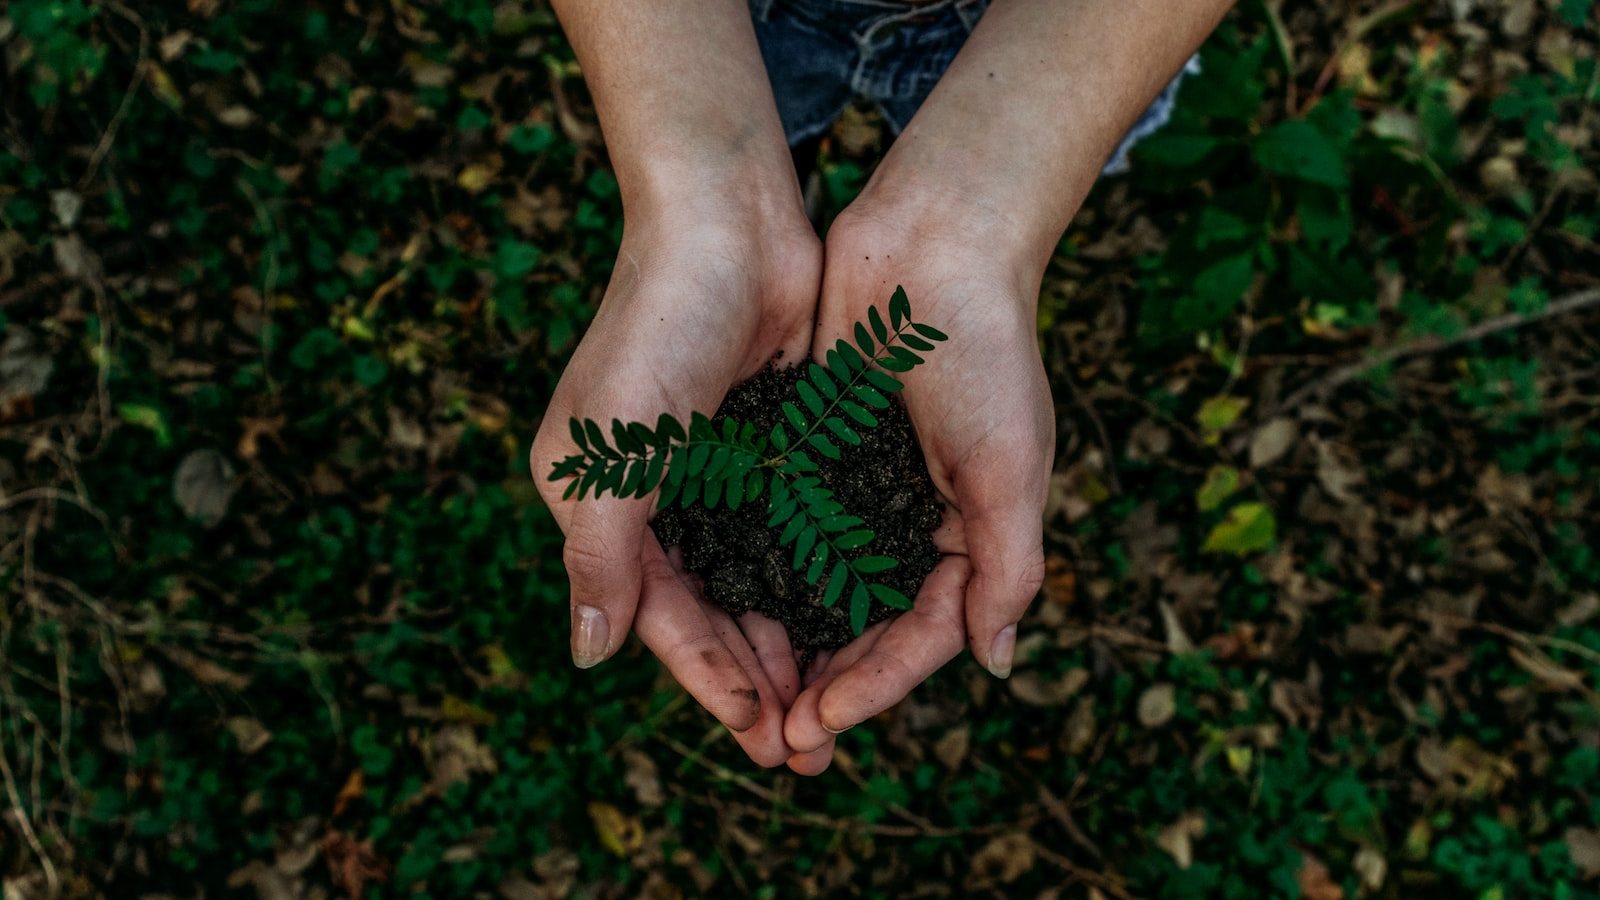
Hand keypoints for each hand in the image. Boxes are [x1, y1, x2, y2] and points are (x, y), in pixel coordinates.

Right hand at [531, 202, 819, 766]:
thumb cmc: (657, 328)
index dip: (708, 679)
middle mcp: (655, 497)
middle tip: (807, 747)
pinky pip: (793, 533)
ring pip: (756, 582)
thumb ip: (601, 557)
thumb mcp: (612, 452)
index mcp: (601, 503)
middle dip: (756, 680)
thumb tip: (589, 657)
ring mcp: (715, 472)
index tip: (760, 735)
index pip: (659, 616)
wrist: (728, 221)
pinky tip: (852, 622)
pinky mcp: (770, 446)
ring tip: (834, 704)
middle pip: (710, 611)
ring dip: (791, 642)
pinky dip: (816, 580)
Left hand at [782, 198, 1052, 773]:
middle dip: (824, 686)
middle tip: (776, 742)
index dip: (873, 686)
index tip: (819, 724)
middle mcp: (910, 522)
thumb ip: (1007, 566)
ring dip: (785, 645)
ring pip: (816, 589)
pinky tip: (720, 608)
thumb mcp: (1010, 465)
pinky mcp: (812, 451)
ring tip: (745, 698)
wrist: (934, 242)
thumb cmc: (985, 351)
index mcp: (968, 535)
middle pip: (864, 627)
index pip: (920, 635)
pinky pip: (782, 527)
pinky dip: (758, 571)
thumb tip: (995, 664)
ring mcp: (859, 488)